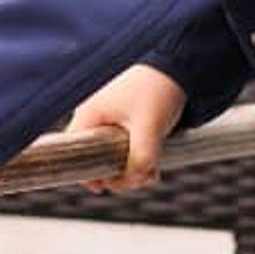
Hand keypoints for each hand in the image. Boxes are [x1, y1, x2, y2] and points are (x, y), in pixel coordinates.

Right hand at [66, 64, 187, 191]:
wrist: (179, 66)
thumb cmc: (158, 91)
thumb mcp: (150, 128)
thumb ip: (140, 159)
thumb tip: (131, 181)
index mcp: (90, 114)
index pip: (75, 152)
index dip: (88, 173)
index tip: (104, 187)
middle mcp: (94, 117)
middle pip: (96, 159)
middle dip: (120, 175)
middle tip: (143, 178)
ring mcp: (109, 120)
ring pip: (112, 158)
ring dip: (132, 171)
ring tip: (153, 173)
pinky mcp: (124, 123)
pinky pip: (124, 150)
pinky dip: (137, 161)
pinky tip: (153, 168)